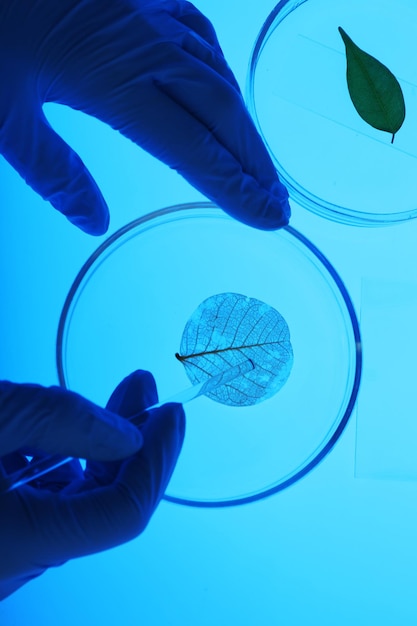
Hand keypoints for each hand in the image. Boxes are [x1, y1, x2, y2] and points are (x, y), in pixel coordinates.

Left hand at [0, 0, 289, 233]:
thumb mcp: (3, 114)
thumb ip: (53, 171)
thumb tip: (92, 220)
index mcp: (112, 77)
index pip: (193, 149)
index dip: (234, 188)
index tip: (267, 216)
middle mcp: (142, 43)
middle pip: (221, 113)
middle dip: (254, 162)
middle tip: (277, 201)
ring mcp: (146, 10)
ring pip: (215, 74)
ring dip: (242, 124)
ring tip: (258, 164)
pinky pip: (198, 34)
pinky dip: (218, 73)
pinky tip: (222, 93)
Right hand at [0, 370, 184, 599]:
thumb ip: (62, 422)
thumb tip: (127, 436)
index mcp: (20, 542)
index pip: (122, 512)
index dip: (155, 460)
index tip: (170, 416)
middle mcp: (13, 562)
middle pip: (101, 504)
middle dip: (131, 442)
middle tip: (146, 393)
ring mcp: (3, 553)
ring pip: (72, 501)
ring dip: (97, 447)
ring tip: (119, 398)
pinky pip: (42, 502)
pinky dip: (61, 461)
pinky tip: (63, 425)